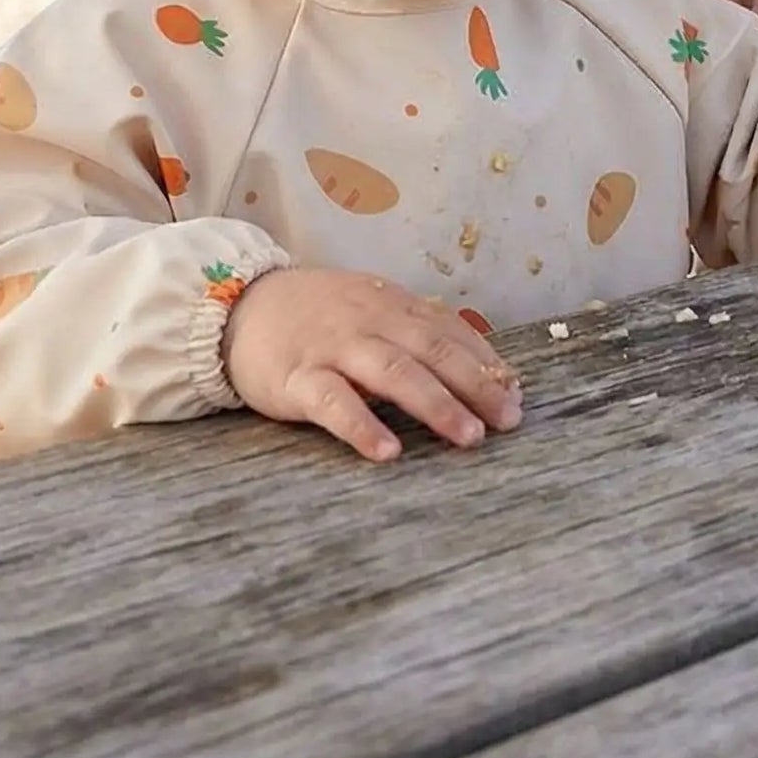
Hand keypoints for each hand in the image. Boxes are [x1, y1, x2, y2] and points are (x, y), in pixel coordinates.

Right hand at [222, 268, 523, 461]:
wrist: (239, 305)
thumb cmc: (319, 316)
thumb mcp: (372, 310)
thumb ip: (416, 333)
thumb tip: (479, 367)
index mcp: (394, 307)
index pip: (450, 332)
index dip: (486, 362)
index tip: (517, 393)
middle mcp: (371, 322)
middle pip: (433, 351)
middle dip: (476, 385)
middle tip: (509, 419)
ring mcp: (334, 348)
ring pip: (393, 372)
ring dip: (435, 404)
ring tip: (468, 436)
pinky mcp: (296, 378)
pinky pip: (333, 403)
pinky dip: (362, 425)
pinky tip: (388, 451)